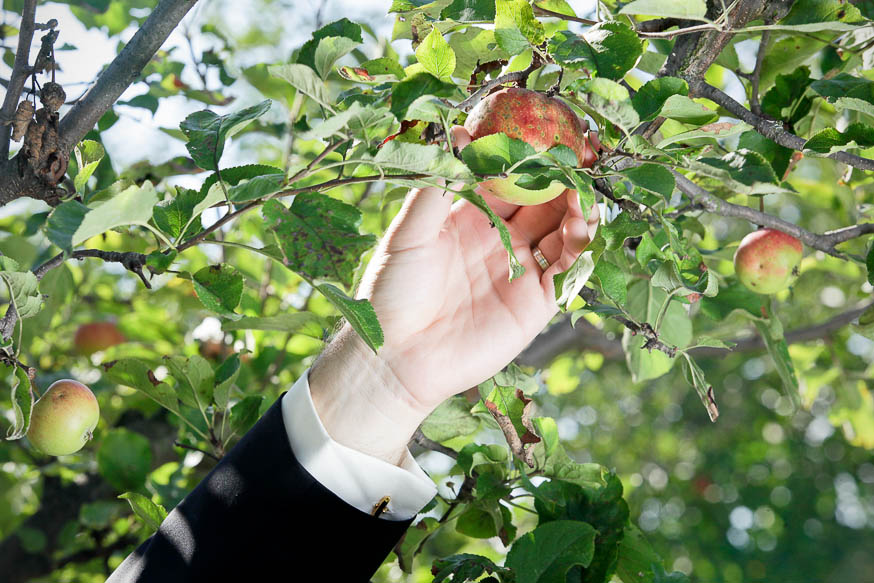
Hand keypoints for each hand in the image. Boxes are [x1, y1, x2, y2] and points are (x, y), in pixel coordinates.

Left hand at [309, 126, 599, 463]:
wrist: (397, 359)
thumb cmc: (392, 294)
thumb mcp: (408, 235)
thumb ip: (436, 188)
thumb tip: (456, 134)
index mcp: (468, 217)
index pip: (505, 177)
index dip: (526, 155)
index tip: (544, 130)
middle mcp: (498, 239)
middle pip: (540, 200)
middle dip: (561, 176)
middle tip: (580, 151)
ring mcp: (519, 269)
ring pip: (558, 230)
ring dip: (575, 208)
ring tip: (585, 187)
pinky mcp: (534, 303)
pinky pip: (565, 269)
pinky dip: (578, 246)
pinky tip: (582, 224)